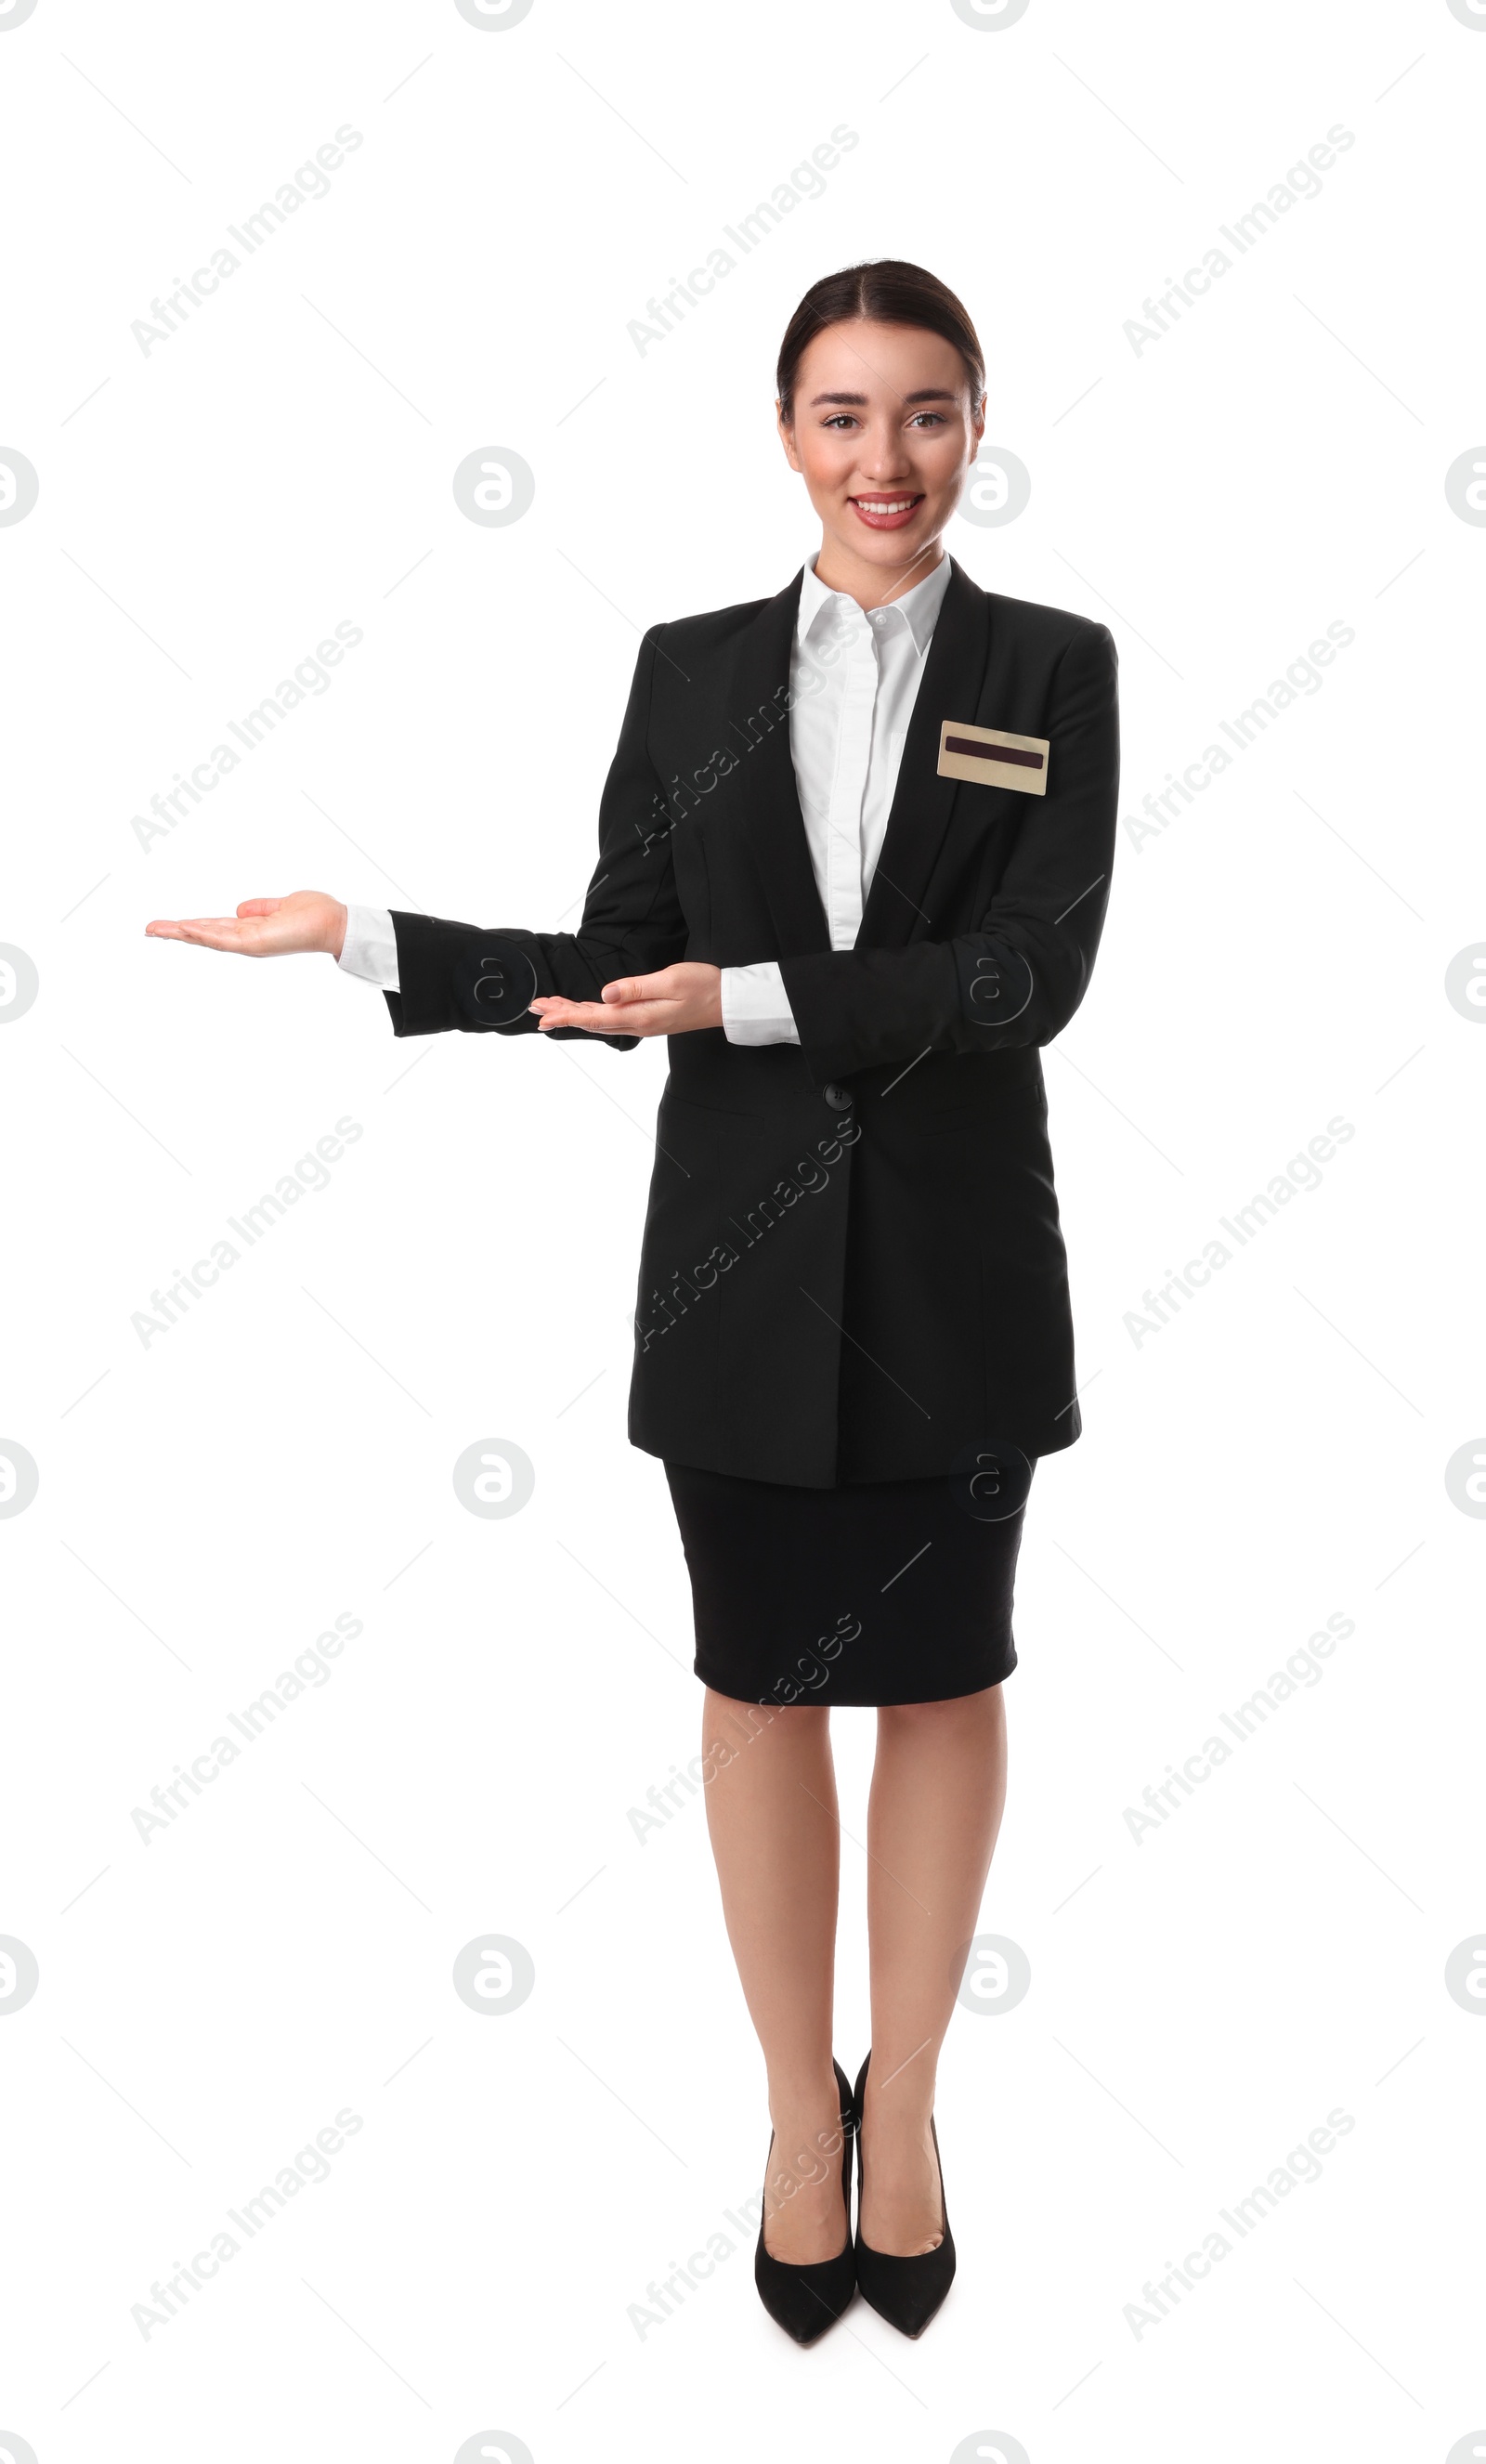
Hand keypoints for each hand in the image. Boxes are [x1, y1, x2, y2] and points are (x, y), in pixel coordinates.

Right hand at [144, 891, 347, 958]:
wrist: (334, 923)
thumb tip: (239, 909)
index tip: (166, 925)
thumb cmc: (314, 915)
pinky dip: (205, 934)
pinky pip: (225, 940)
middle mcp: (246, 939)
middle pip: (203, 935)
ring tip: (156, 930)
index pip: (213, 927)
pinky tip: (186, 929)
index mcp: (249, 930)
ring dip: (181, 933)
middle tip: (148, 929)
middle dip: (175, 932)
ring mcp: (250, 943)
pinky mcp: (256, 943)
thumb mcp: (279, 906)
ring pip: (208, 938)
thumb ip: (259, 908)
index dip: (189, 926)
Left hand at [530, 962, 721, 1037]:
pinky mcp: (648, 1018)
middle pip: (590, 1021)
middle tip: (536, 1009)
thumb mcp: (671, 980)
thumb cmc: (705, 987)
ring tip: (551, 1007)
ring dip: (574, 1013)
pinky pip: (612, 1018)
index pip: (593, 1016)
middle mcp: (638, 1024)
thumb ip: (636, 987)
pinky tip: (584, 1008)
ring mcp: (642, 1022)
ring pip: (599, 1020)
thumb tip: (606, 993)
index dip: (565, 1015)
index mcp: (640, 1016)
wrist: (729, 1002)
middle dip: (561, 1014)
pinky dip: (592, 1012)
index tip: (543, 1016)